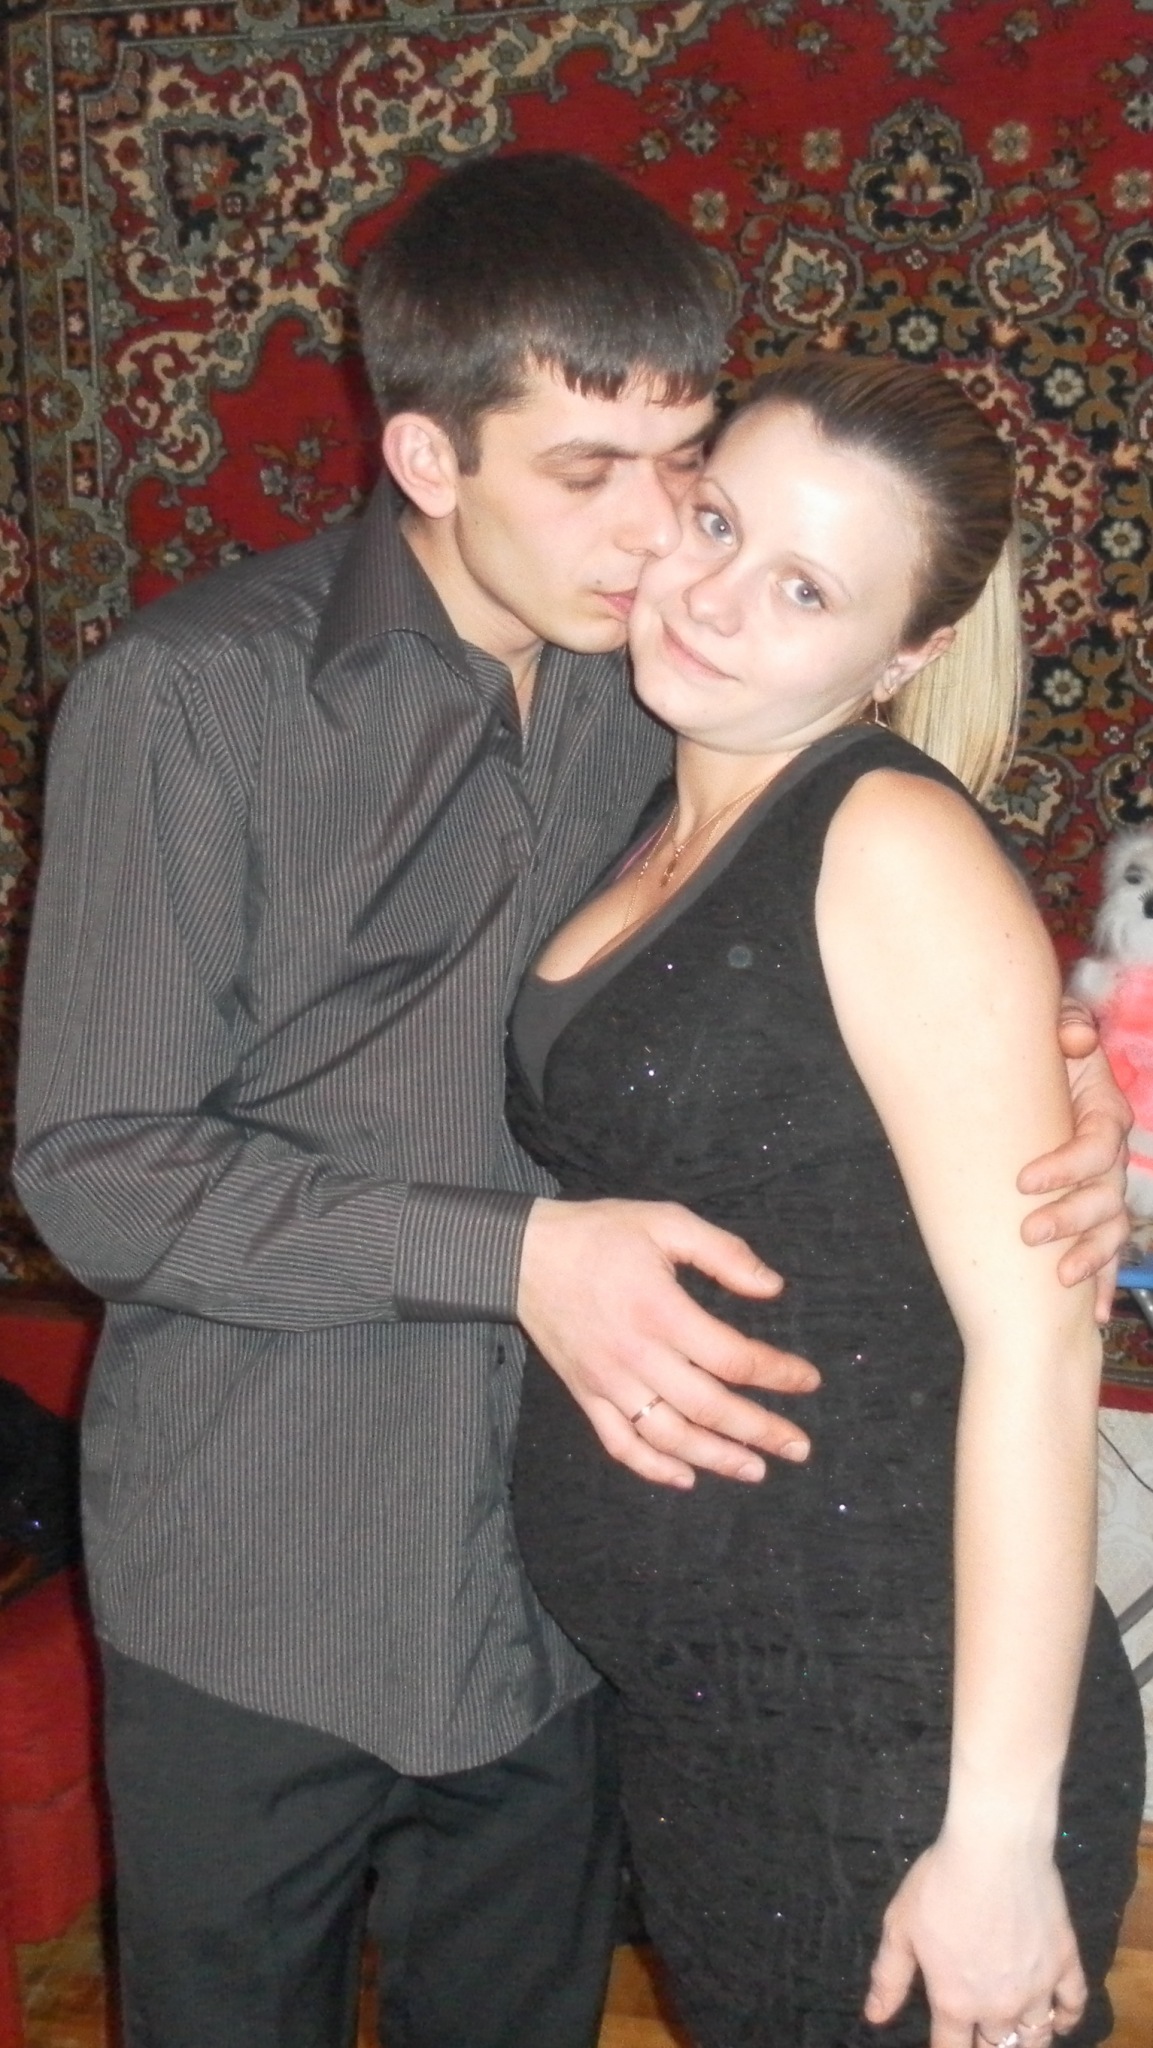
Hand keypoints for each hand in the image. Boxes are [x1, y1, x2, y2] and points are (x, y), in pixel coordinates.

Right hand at [517, 1197, 818, 1487]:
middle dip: (760, 1431)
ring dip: (717, 1458)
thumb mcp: (665, 1222)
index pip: (732, 1358)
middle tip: (799, 1447)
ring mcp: (608, 1382)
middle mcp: (637, 1356)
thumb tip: (773, 1288)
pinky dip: (654, 1469)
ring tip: (757, 1468)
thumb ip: (723, 1252)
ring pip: (671, 1436)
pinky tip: (686, 1478)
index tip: (807, 1381)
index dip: (777, 1374)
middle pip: (710, 1408)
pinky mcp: (586, 1396)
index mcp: (661, 1311)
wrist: (524, 1256)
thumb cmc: (600, 1235)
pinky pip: (621, 1444)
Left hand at [864, 1833, 1086, 2047]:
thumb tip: (875, 2018)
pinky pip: (1073, 2005)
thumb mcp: (900, 1927)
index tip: (944, 2045)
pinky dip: (1067, 2020)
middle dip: (985, 2047)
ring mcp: (1037, 1987)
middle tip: (979, 2037)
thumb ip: (888, 1977)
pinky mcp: (1065, 1962)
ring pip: (1036, 2037)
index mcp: (955, 2001)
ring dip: (1024, 2043)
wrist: (994, 1847)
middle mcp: (998, 2005)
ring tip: (1014, 2038)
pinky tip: (1058, 2021)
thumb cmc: (940, 1883)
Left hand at [1018, 999, 1131, 1321]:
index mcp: (1103, 1114)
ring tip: (1060, 1278)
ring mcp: (1108, 1188)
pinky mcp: (1098, 1215)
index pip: (1097, 1145)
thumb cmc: (1044, 1061)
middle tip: (1027, 1233)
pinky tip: (1096, 1313)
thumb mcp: (1057, 1037)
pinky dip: (1105, 1281)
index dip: (1066, 1165)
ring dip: (1091, 1256)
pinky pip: (1111, 1252)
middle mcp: (1111, 1155)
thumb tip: (1072, 1038)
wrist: (1040, 1079)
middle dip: (1070, 1218)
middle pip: (1106, 1193)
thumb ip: (1066, 1030)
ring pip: (1112, 1228)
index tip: (1022, 1181)